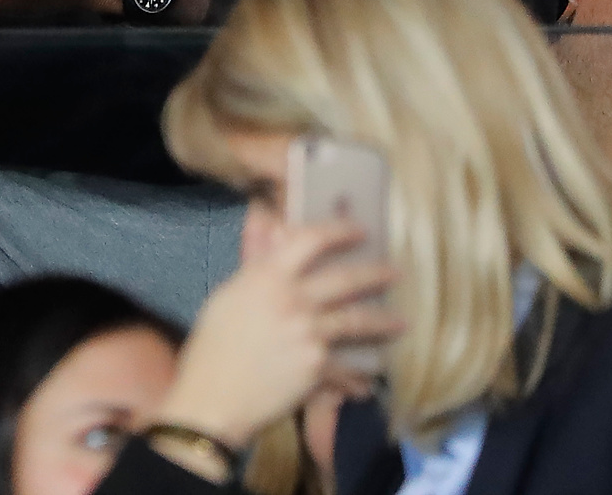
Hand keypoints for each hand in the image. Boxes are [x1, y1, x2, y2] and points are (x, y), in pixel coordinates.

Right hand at [153, 222, 402, 450]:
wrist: (213, 397)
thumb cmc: (212, 344)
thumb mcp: (228, 294)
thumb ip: (253, 257)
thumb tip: (261, 215)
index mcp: (268, 276)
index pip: (311, 240)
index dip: (339, 231)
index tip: (358, 230)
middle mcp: (294, 300)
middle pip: (346, 280)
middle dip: (375, 274)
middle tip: (394, 273)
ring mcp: (310, 334)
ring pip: (358, 321)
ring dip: (383, 322)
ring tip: (400, 323)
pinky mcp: (318, 367)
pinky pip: (347, 367)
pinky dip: (359, 376)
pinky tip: (366, 383)